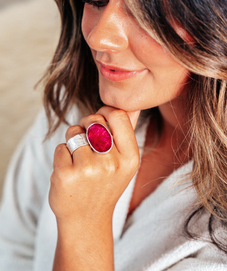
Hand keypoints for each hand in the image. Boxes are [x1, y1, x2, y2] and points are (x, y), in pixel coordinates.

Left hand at [49, 106, 139, 228]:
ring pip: (74, 131)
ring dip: (73, 140)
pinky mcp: (66, 174)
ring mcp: (88, 169)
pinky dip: (62, 155)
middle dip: (86, 125)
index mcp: (130, 158)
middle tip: (87, 142)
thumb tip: (131, 106)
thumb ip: (126, 134)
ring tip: (79, 159)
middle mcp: (112, 163)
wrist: (86, 220)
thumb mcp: (125, 164)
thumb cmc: (105, 186)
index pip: (117, 115)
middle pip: (94, 120)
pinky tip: (69, 170)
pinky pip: (61, 146)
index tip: (100, 122)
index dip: (105, 112)